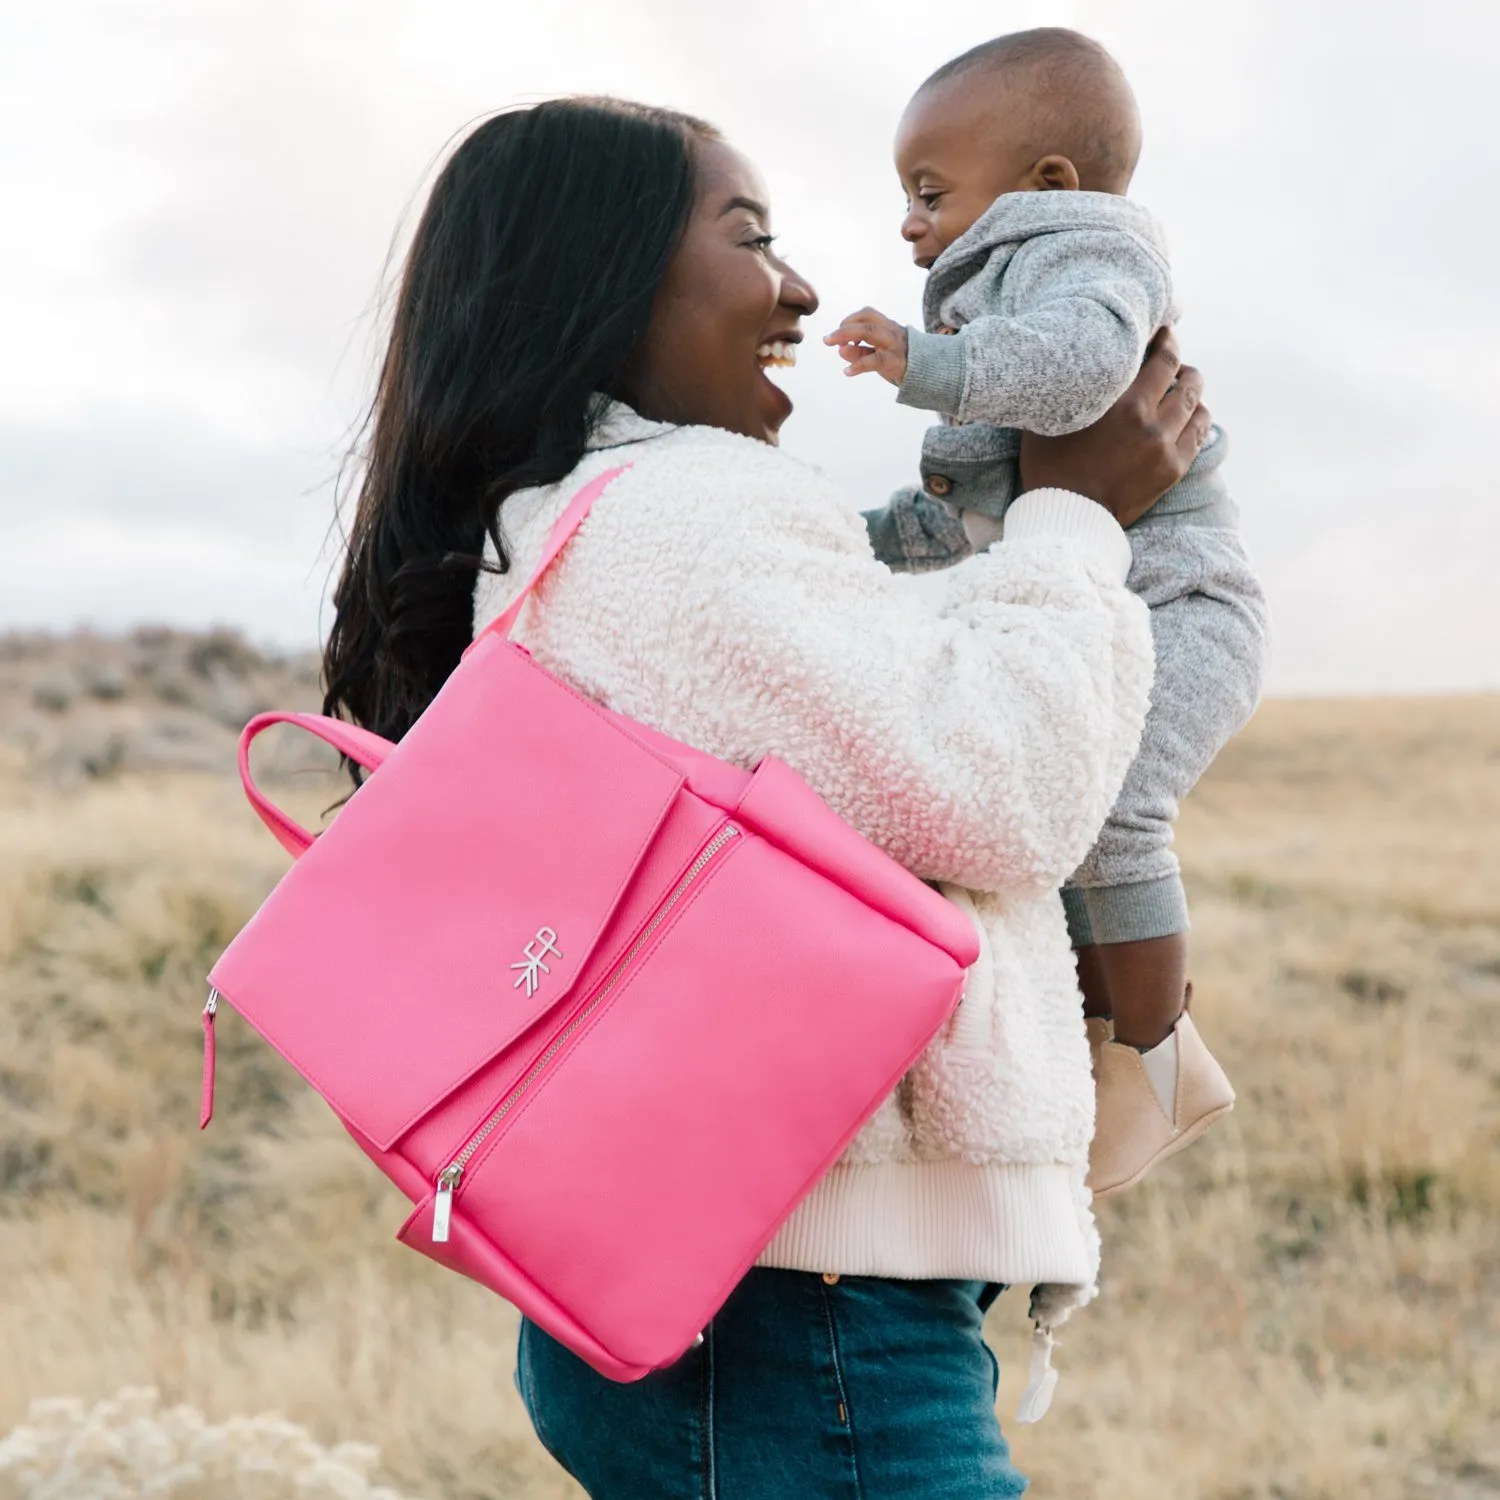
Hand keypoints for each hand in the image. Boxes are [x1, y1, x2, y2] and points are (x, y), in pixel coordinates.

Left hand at [823, 308, 908, 385]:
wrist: (930, 373)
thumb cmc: (901, 362)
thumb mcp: (879, 355)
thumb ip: (861, 352)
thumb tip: (840, 349)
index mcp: (888, 327)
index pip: (867, 315)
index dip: (850, 320)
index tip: (839, 334)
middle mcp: (891, 332)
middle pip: (866, 320)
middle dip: (844, 328)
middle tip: (828, 339)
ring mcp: (894, 345)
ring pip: (870, 332)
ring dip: (848, 336)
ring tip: (835, 347)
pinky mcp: (895, 361)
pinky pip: (874, 359)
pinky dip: (858, 365)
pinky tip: (847, 372)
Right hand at [1018, 328, 1211, 528]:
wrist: (1066, 516)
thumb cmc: (1050, 467)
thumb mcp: (1050, 419)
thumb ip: (1069, 389)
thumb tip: (1068, 362)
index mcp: (1125, 405)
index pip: (1163, 360)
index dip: (1168, 341)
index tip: (1165, 333)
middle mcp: (1152, 423)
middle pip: (1187, 381)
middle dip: (1183, 367)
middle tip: (1174, 364)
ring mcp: (1166, 448)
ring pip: (1197, 407)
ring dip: (1193, 393)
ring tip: (1184, 390)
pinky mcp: (1172, 470)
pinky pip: (1199, 435)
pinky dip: (1197, 420)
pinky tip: (1188, 417)